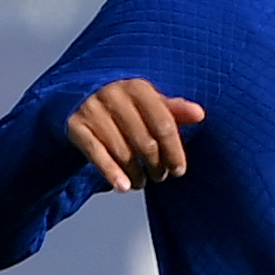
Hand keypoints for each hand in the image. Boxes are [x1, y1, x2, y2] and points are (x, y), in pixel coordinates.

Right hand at [65, 78, 204, 192]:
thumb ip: (174, 110)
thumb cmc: (126, 107)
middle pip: (145, 141)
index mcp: (138, 88)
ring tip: (142, 181)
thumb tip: (199, 114)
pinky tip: (123, 186)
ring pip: (123, 152)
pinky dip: (112, 173)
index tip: (179, 170)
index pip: (164, 124)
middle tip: (160, 176)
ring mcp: (92, 109)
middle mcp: (113, 94)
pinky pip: (96, 154)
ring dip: (136, 174)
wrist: (80, 100)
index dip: (174, 152)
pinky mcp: (75, 125)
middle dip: (156, 165)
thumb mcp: (151, 104)